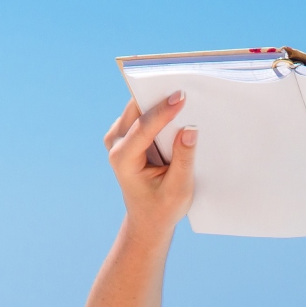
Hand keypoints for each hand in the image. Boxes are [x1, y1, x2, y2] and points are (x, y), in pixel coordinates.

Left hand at [103, 94, 197, 239]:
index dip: (163, 111)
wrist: (148, 219)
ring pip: (137, 107)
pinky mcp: (126, 134)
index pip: (144, 128)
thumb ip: (184, 158)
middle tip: (184, 86)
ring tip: (183, 95)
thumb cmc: (163, 208)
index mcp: (123, 160)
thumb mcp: (179, 188)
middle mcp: (115, 144)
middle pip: (137, 110)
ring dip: (158, 100)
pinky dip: (157, 109)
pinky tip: (176, 108)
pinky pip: (140, 113)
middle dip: (158, 97)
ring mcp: (117, 137)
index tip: (181, 96)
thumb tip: (190, 128)